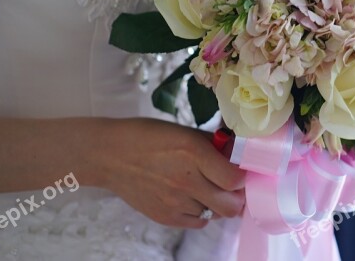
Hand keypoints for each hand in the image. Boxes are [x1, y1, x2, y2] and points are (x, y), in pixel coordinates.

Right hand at [88, 118, 245, 228]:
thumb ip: (214, 145)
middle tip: (234, 186)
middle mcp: (186, 181)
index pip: (235, 179)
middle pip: (231, 205)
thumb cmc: (148, 137)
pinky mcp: (165, 217)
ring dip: (220, 203)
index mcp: (194, 153)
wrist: (110, 155)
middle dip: (238, 196)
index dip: (244, 177)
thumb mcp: (186, 132)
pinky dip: (202, 212)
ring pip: (216, 215)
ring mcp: (175, 203)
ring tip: (211, 189)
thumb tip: (239, 154)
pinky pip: (198, 222)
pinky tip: (195, 198)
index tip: (242, 171)